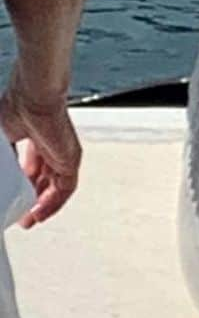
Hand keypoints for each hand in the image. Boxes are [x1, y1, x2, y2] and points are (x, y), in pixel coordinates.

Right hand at [0, 79, 80, 227]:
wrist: (34, 97)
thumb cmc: (14, 107)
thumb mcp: (0, 139)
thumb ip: (1, 158)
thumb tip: (0, 171)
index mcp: (34, 137)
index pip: (31, 165)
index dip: (21, 183)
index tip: (10, 198)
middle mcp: (51, 146)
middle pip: (44, 178)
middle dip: (32, 199)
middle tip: (20, 217)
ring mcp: (63, 153)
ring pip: (55, 186)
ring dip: (42, 205)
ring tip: (28, 220)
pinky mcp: (71, 160)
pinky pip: (65, 189)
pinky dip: (53, 203)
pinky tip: (39, 215)